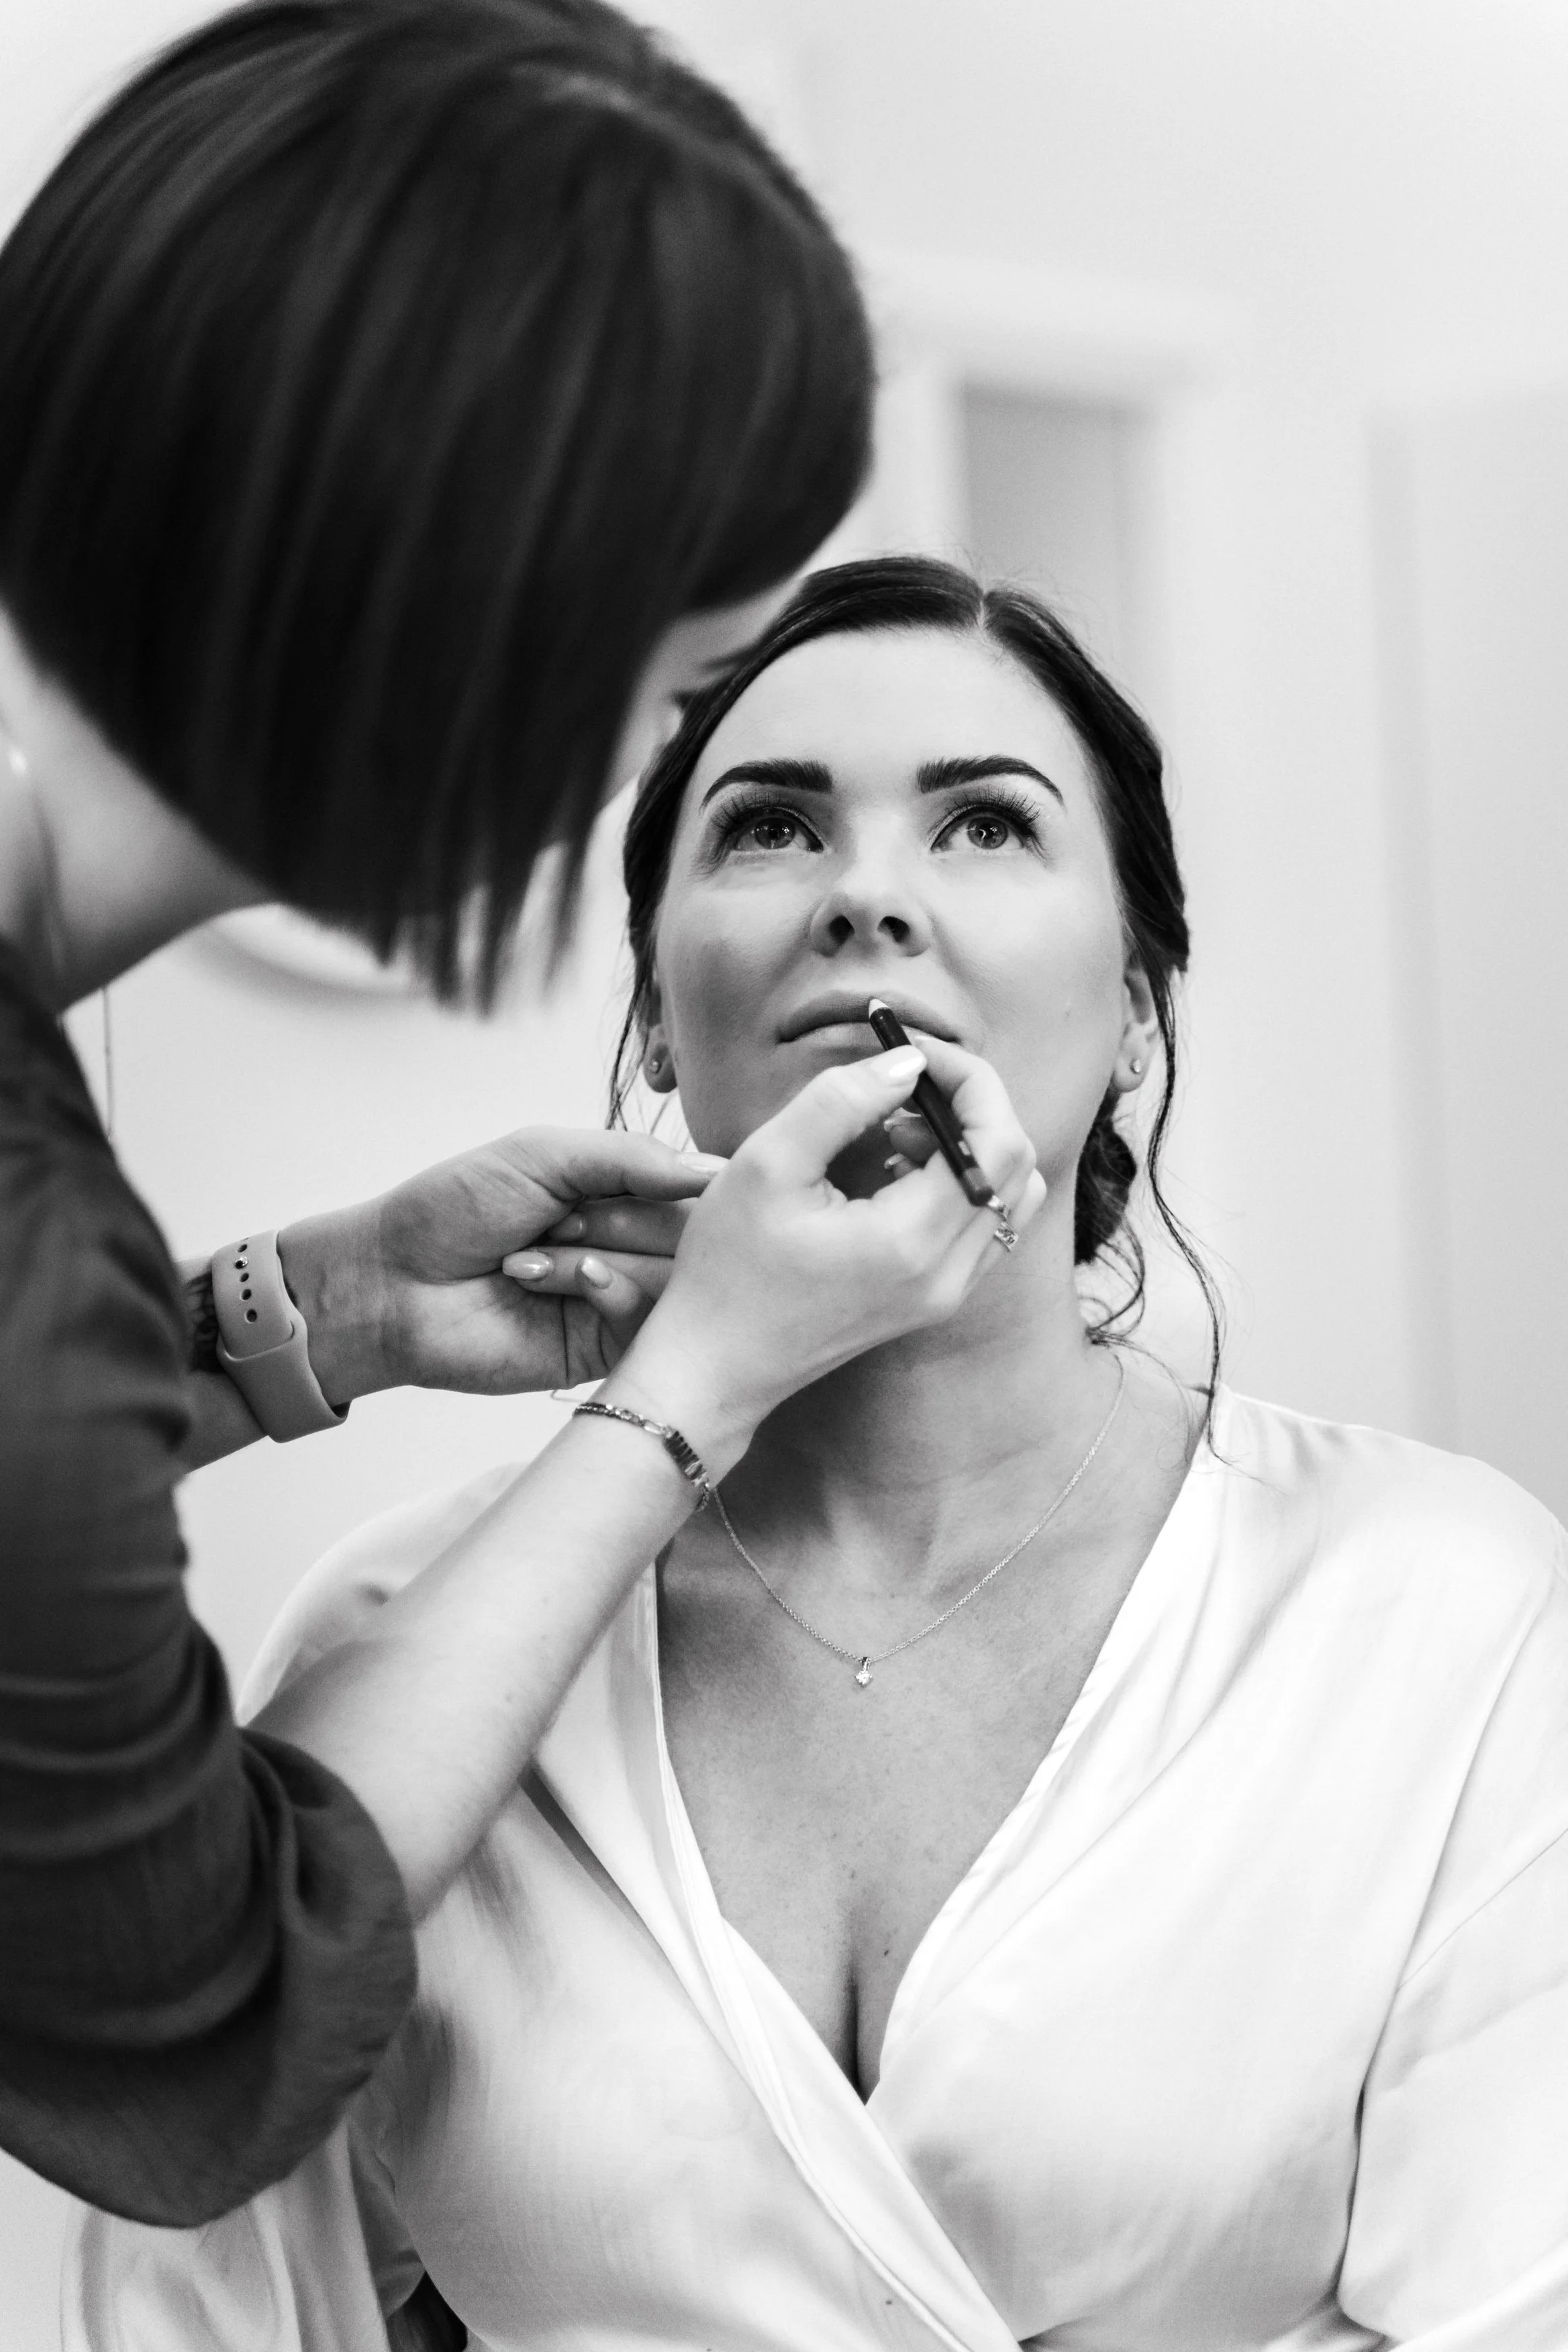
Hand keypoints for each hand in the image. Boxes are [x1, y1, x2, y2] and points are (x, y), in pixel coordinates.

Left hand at [276, 1130, 720, 1401]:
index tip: (620, 1183)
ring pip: (675, 1278)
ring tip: (531, 1257)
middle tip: (558, 1222)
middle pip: (692, 1234)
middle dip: (625, 1220)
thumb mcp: (545, 1155)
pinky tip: (562, 1282)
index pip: (698, 1188)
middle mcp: (633, 1248)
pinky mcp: (607, 1351)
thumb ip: (634, 1158)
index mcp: (625, 1195)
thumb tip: (720, 1171)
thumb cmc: (455, 1208)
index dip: (673, 1183)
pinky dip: (611, 1291)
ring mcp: (622, 1301)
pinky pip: (648, 1322)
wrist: (393, 1283)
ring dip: (604, 1257)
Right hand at [603, 1040, 1045, 1471]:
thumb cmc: (727, 1269)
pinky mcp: (933, 1301)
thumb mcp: (767, 1164)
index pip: (997, 1141)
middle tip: (902, 1083)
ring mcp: (946, 1295)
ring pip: (1008, 1198)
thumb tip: (907, 1063)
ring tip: (892, 1131)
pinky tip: (893, 1171)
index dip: (969, 1079)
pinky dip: (957, 1183)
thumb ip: (842, 1101)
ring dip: (967, 1146)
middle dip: (971, 1106)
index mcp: (914, 1242)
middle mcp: (948, 1276)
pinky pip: (981, 1228)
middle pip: (1016, 1166)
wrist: (715, 1366)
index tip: (912, 1050)